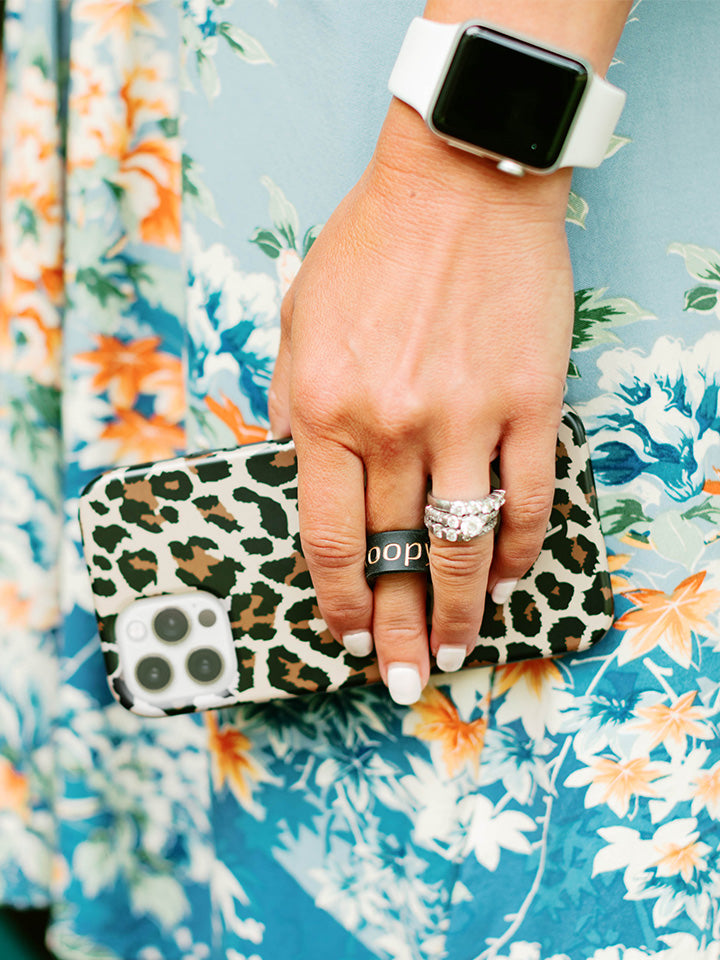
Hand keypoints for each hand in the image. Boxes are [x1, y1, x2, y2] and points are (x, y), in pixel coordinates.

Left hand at [268, 103, 573, 703]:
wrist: (459, 183)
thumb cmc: (371, 247)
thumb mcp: (295, 319)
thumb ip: (289, 403)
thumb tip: (292, 470)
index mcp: (323, 408)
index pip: (330, 537)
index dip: (340, 601)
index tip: (350, 637)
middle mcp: (392, 425)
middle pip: (394, 554)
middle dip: (401, 628)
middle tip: (409, 679)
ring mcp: (466, 417)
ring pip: (463, 542)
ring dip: (464, 609)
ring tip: (461, 652)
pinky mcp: (528, 402)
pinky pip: (528, 498)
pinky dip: (520, 548)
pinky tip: (512, 579)